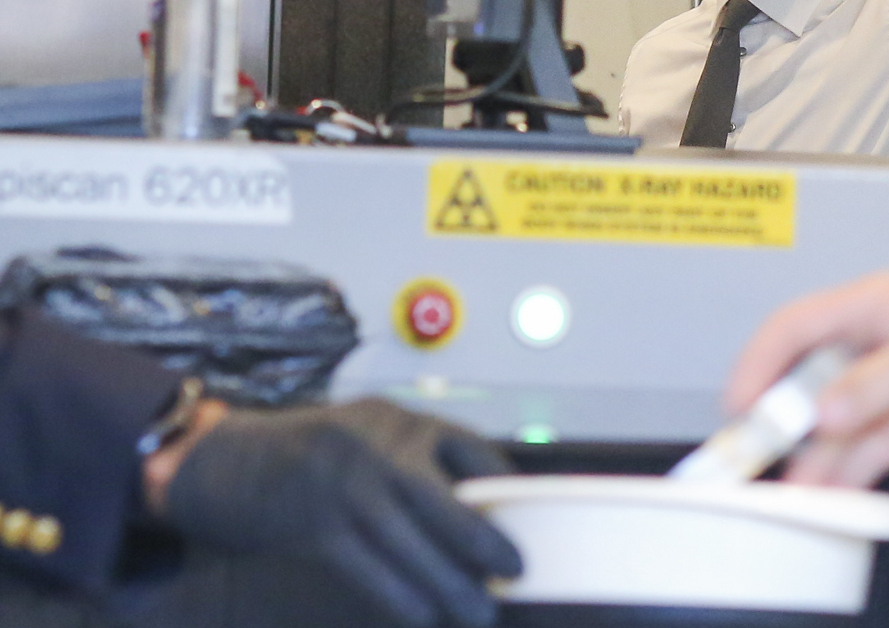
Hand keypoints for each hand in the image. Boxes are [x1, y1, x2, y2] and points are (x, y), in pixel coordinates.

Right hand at [164, 398, 520, 627]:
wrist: (221, 460)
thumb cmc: (309, 455)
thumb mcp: (368, 434)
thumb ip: (415, 457)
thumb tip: (480, 503)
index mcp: (398, 419)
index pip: (466, 445)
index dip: (501, 482)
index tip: (527, 512)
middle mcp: (376, 445)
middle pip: (443, 499)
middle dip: (483, 539)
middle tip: (517, 571)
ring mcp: (343, 483)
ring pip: (409, 542)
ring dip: (448, 582)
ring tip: (478, 612)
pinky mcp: (314, 524)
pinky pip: (368, 567)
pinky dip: (400, 595)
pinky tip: (424, 615)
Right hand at [726, 273, 888, 486]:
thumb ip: (873, 383)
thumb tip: (823, 410)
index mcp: (866, 309)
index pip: (792, 330)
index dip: (758, 364)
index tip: (741, 403)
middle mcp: (867, 347)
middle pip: (805, 383)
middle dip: (780, 420)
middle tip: (758, 453)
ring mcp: (885, 389)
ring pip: (833, 426)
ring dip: (814, 456)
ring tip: (799, 486)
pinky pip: (864, 450)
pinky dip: (847, 471)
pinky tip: (834, 488)